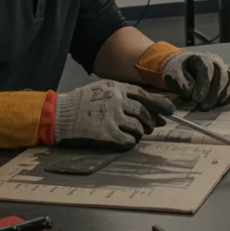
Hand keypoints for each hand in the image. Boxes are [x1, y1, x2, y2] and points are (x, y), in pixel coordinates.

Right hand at [52, 80, 174, 149]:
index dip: (159, 104)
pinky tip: (126, 141)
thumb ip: (123, 94)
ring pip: (138, 127)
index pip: (144, 95)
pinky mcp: (107, 134)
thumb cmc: (81, 102)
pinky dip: (131, 142)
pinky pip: (128, 140)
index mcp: (117, 88)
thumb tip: (146, 107)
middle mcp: (117, 101)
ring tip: (136, 134)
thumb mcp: (102, 89)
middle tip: (151, 127)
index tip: (170, 111)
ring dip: (140, 133)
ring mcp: (112, 118)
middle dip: (151, 122)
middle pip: (144, 113)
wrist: (59, 115)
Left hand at [156, 51, 229, 110]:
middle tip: (202, 107)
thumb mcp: (173, 74)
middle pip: (221, 75)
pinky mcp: (228, 81)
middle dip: (213, 94)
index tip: (196, 99)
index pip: (206, 69)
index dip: (203, 85)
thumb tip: (191, 92)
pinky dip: (225, 98)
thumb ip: (180, 82)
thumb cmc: (178, 71)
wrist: (182, 70)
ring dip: (220, 98)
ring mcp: (224, 71)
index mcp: (202, 57)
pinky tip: (215, 105)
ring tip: (207, 108)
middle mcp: (216, 62)